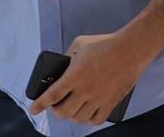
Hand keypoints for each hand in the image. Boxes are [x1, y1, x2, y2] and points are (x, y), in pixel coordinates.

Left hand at [28, 32, 147, 125]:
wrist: (130, 49)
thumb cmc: (105, 44)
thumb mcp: (80, 43)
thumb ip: (67, 55)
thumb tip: (61, 65)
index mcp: (74, 75)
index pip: (52, 95)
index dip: (40, 104)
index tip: (33, 110)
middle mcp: (85, 90)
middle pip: (63, 112)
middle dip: (55, 111)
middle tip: (55, 107)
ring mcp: (98, 98)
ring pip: (78, 118)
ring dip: (71, 116)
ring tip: (71, 109)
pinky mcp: (110, 103)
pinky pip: (96, 120)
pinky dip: (88, 120)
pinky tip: (87, 113)